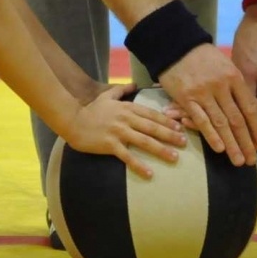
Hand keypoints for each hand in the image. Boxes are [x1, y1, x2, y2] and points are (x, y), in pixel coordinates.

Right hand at [64, 84, 187, 178]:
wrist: (72, 120)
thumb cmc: (91, 110)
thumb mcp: (107, 95)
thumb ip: (121, 89)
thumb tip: (134, 84)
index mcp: (127, 108)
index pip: (152, 114)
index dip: (167, 121)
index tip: (180, 126)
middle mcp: (126, 119)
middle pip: (152, 128)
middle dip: (170, 135)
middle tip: (184, 142)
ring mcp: (119, 132)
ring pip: (144, 141)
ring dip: (161, 149)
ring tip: (174, 157)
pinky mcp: (110, 144)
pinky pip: (127, 156)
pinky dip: (139, 165)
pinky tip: (149, 173)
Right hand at [158, 45, 256, 165]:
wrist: (176, 44)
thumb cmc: (204, 57)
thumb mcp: (226, 66)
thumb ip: (236, 86)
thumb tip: (251, 107)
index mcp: (234, 77)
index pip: (249, 107)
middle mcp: (222, 86)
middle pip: (237, 119)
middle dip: (246, 142)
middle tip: (253, 160)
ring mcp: (204, 92)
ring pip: (221, 123)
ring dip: (231, 144)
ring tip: (239, 161)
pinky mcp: (187, 97)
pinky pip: (201, 120)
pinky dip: (210, 136)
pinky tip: (219, 149)